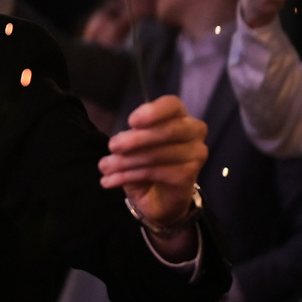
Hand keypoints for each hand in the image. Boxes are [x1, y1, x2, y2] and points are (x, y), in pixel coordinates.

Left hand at [101, 94, 206, 236]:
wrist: (159, 197)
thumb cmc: (147, 161)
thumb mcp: (135, 145)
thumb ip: (131, 137)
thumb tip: (117, 143)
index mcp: (179, 116)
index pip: (172, 105)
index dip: (153, 112)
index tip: (131, 121)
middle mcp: (194, 131)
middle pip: (167, 131)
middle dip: (136, 139)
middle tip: (112, 146)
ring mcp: (196, 154)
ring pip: (158, 154)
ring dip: (126, 161)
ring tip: (105, 167)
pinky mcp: (189, 175)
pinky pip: (157, 173)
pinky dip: (129, 176)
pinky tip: (111, 180)